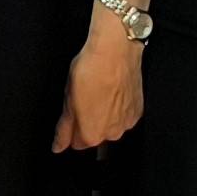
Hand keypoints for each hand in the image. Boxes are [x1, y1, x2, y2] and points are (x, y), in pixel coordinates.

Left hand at [54, 10, 146, 152]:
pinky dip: (118, 107)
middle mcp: (112, 134)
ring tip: (99, 92)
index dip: (71, 128)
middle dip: (88, 122)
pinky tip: (112, 91)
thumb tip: (58, 145)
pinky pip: (123, 116)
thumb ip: (63, 129)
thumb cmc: (91, 71)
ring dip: (104, 115)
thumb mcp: (68, 101)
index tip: (71, 112)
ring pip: (110, 126)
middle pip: (95, 135)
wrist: (115, 50)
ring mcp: (127, 122)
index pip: (76, 143)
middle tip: (84, 98)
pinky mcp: (138, 110)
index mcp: (92, 135)